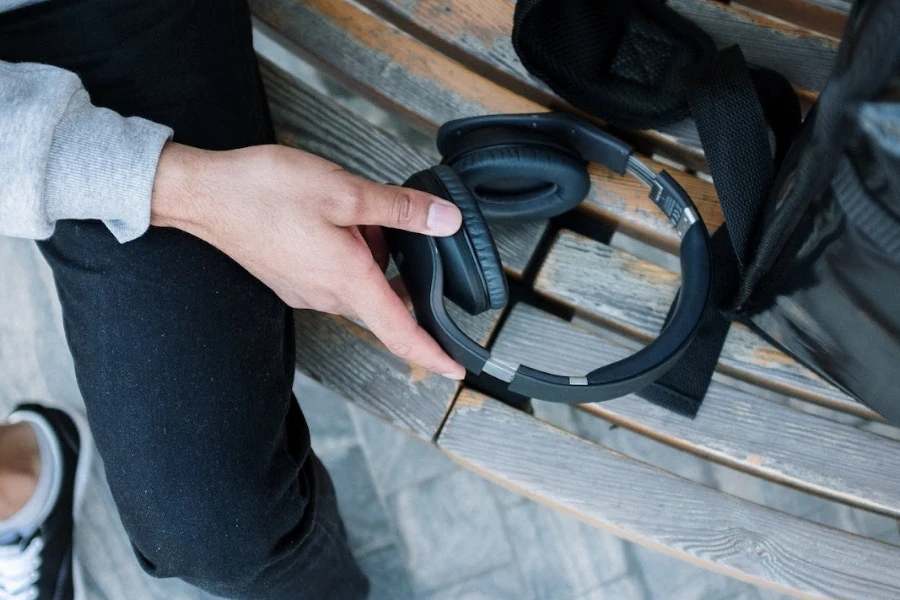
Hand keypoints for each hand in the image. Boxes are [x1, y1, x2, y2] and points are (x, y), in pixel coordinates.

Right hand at [150, 142, 465, 379]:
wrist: (202, 194)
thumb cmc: (264, 192)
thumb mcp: (344, 192)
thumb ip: (400, 210)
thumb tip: (445, 221)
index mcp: (347, 280)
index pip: (401, 333)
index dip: (433, 354)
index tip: (456, 369)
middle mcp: (327, 296)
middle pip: (382, 296)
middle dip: (394, 263)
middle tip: (383, 221)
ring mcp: (305, 291)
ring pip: (358, 281)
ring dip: (366, 250)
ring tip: (349, 209)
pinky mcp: (290, 281)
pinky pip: (334, 274)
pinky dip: (345, 250)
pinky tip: (328, 217)